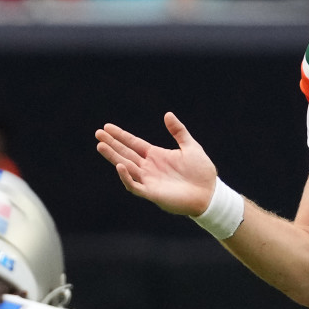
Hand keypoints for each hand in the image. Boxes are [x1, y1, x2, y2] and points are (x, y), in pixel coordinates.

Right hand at [95, 112, 217, 216]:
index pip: (134, 143)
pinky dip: (126, 177)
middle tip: (98, 133)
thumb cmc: (202, 172)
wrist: (210, 194)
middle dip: (112, 143)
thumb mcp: (191, 146)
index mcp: (156, 156)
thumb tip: (167, 114)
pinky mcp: (152, 193)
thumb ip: (178, 131)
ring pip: (126, 167)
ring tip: (101, 145)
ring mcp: (149, 180)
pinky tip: (119, 166)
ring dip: (113, 156)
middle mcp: (149, 167)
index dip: (121, 136)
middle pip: (126, 153)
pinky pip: (134, 185)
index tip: (107, 127)